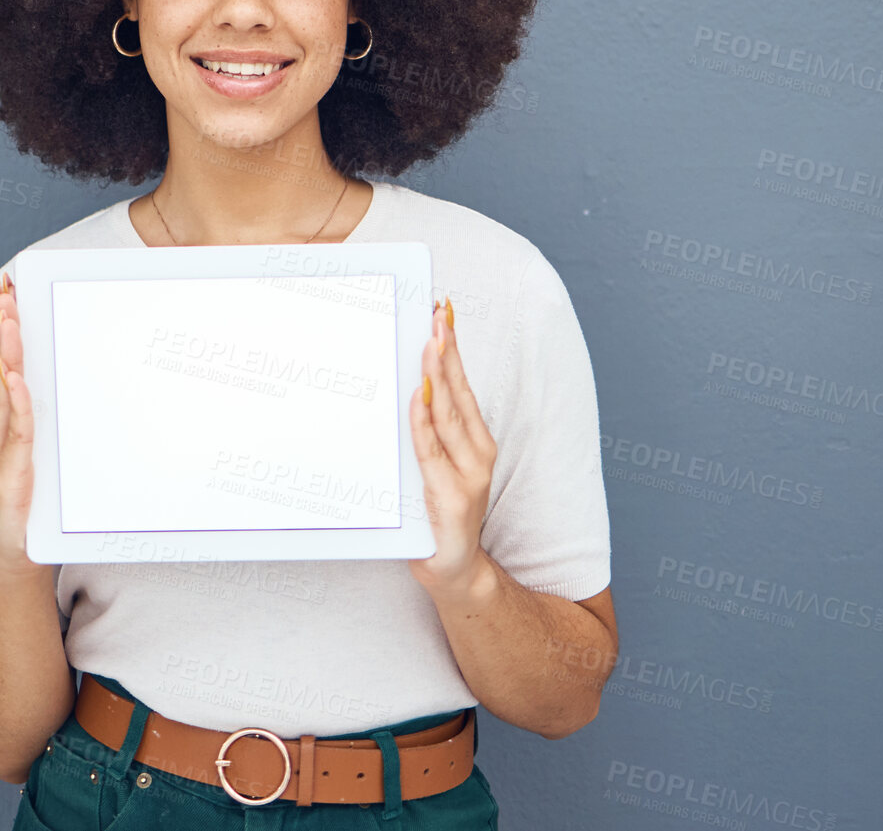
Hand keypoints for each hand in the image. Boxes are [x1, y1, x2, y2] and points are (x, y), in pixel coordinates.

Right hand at [0, 272, 42, 579]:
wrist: (16, 549)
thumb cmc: (30, 495)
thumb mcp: (36, 445)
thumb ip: (39, 412)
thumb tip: (58, 375)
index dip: (1, 327)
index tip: (7, 291)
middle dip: (1, 328)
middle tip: (7, 292)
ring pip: (2, 392)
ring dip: (7, 353)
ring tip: (11, 319)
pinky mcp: (9, 471)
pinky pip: (16, 429)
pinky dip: (16, 402)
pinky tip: (15, 378)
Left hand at [407, 296, 496, 598]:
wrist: (454, 569)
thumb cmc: (436, 514)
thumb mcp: (434, 466)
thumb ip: (426, 432)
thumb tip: (404, 386)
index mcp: (475, 440)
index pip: (462, 384)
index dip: (453, 348)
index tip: (443, 313)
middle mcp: (478, 453)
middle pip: (457, 391)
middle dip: (446, 350)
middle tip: (437, 315)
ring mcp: (467, 474)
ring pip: (447, 414)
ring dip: (437, 375)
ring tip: (430, 342)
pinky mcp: (450, 495)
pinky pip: (430, 450)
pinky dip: (423, 421)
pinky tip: (417, 396)